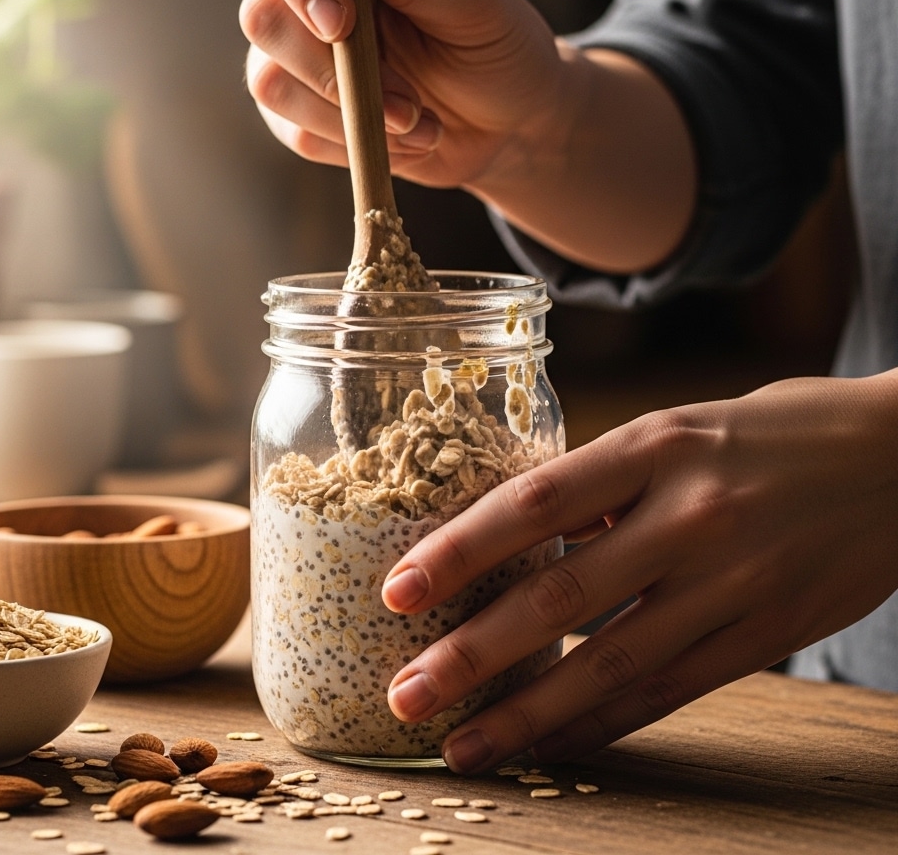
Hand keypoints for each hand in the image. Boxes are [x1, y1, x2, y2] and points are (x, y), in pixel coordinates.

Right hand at [238, 0, 564, 191]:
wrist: (508, 125)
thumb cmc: (500, 48)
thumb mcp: (480, 5)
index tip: (341, 22)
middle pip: (261, 13)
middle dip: (332, 69)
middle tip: (409, 101)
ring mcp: (299, 50)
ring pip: (269, 81)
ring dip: (348, 114)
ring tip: (417, 120)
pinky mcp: (302, 111)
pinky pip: (295, 133)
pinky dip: (354, 143)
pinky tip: (404, 138)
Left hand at [381, 371, 897, 773]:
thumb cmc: (774, 430)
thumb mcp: (683, 427)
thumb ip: (607, 483)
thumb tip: (526, 534)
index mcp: (656, 446)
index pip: (534, 503)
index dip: (459, 551)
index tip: (398, 591)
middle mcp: (689, 516)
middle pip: (562, 598)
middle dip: (474, 654)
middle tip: (405, 692)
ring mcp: (732, 582)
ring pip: (612, 664)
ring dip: (528, 713)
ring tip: (463, 745)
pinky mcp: (767, 634)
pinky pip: (670, 690)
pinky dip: (604, 725)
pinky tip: (553, 746)